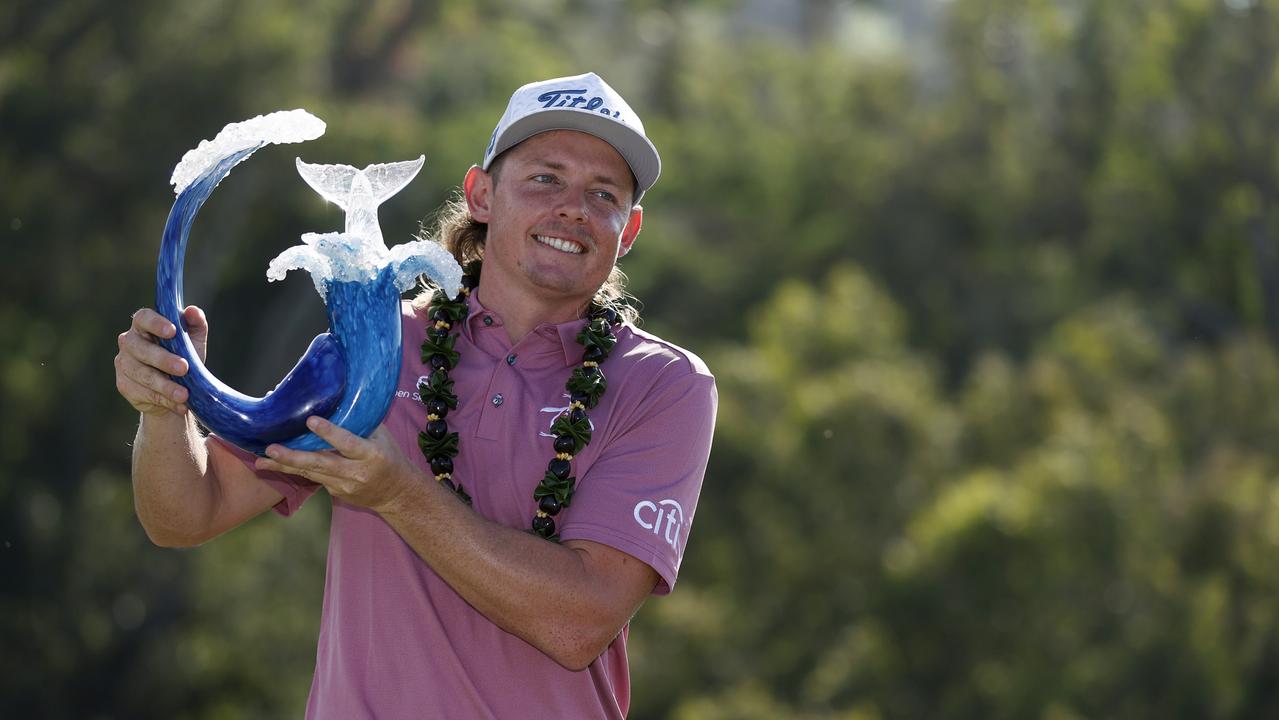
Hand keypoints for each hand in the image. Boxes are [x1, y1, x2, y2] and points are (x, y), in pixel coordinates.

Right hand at [114, 306, 207, 415]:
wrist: (176, 390)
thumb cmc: (184, 357)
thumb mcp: (193, 341)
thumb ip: (195, 324)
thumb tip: (194, 311)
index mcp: (144, 326)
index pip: (143, 318)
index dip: (156, 323)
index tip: (172, 331)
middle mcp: (129, 342)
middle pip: (141, 348)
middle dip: (163, 359)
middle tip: (184, 368)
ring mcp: (124, 364)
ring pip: (142, 374)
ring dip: (165, 386)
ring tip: (185, 394)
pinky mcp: (124, 385)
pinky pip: (143, 393)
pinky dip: (163, 400)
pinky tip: (179, 405)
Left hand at [255, 419, 420, 513]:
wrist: (396, 493)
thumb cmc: (389, 456)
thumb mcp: (382, 436)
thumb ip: (360, 422)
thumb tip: (335, 399)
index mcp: (371, 454)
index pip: (348, 443)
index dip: (329, 433)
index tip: (311, 421)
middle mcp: (356, 472)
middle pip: (321, 464)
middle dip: (293, 457)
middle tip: (271, 449)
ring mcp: (344, 486)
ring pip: (310, 474)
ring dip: (284, 466)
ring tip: (260, 460)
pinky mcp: (336, 493)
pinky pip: (313, 478)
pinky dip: (294, 470)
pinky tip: (274, 464)